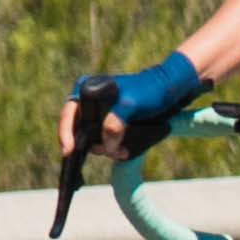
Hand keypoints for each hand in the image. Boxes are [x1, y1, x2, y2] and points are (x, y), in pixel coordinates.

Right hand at [73, 52, 207, 162]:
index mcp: (87, 90)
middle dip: (93, 144)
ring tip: (124, 150)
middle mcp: (91, 104)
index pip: (68, 114)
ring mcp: (102, 117)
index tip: (69, 150)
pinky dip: (115, 149)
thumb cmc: (150, 89)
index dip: (66, 133)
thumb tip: (106, 146)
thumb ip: (115, 123)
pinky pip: (108, 143)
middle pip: (80, 132)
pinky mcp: (114, 126)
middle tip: (111, 150)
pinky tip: (125, 151)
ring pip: (95, 140)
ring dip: (107, 148)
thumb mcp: (131, 104)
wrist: (173, 88)